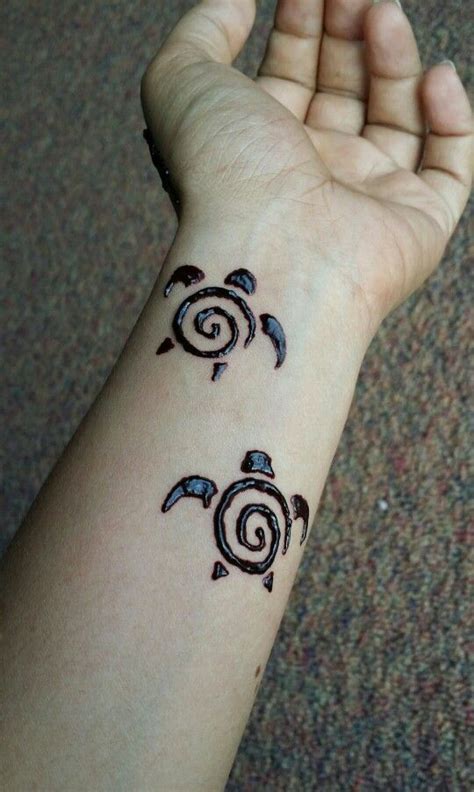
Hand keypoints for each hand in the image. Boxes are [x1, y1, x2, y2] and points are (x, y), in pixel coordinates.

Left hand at [141, 0, 471, 331]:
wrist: (270, 254)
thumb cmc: (222, 173)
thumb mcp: (182, 81)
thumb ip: (204, 31)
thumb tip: (237, 2)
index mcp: (261, 148)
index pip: (291, 73)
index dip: (302, 24)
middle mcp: (313, 175)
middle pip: (345, 90)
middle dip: (349, 32)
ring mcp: (367, 201)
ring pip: (397, 118)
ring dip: (394, 60)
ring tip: (383, 15)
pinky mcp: (417, 226)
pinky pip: (448, 168)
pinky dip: (450, 119)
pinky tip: (434, 77)